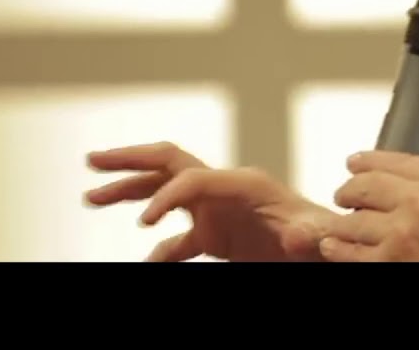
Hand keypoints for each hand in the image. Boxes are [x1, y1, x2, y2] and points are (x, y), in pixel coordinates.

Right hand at [85, 141, 335, 261]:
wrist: (328, 248)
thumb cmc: (324, 238)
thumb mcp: (316, 234)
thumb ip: (307, 234)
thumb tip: (298, 236)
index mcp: (244, 183)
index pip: (192, 177)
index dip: (164, 197)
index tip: (143, 224)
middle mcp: (226, 188)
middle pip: (169, 162)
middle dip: (130, 160)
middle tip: (92, 160)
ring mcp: (217, 209)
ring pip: (164, 189)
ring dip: (129, 191)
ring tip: (91, 196)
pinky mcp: (216, 233)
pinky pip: (176, 238)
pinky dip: (155, 247)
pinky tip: (142, 259)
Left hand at [319, 150, 418, 261]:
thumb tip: (397, 182)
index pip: (395, 161)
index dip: (368, 160)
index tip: (355, 163)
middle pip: (367, 184)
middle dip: (348, 189)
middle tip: (343, 194)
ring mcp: (402, 232)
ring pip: (353, 219)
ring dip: (340, 221)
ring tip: (335, 223)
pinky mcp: (390, 261)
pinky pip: (351, 251)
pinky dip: (337, 247)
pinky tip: (332, 244)